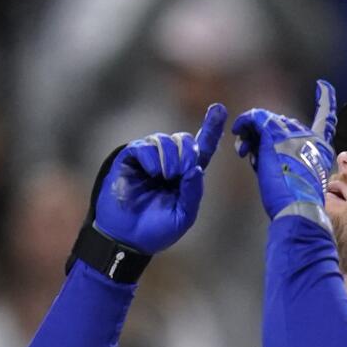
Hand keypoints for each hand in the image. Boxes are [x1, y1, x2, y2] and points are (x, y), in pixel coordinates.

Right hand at [94, 103, 227, 253]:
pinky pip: (145, 146)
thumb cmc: (155, 230)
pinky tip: (152, 172)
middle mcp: (168, 163)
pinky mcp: (130, 158)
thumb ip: (193, 192)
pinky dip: (152, 158)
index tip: (219, 108)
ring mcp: (149, 159)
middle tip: (183, 172)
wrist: (126, 238)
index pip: (201, 148)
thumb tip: (197, 166)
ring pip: (165, 140)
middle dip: (188, 152)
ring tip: (166, 176)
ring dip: (171, 157)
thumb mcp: (183, 216)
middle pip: (185, 140)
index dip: (211, 128)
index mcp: (185, 176)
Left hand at [232, 80, 337, 218]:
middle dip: (264, 135)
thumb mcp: (294, 177)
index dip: (326, 101)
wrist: (298, 208)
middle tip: (248, 152)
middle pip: (282, 123)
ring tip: (243, 151)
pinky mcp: (275, 135)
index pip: (326, 119)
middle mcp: (310, 137)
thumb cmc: (294, 202)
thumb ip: (282, 158)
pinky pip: (255, 118)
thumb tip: (255, 146)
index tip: (323, 85)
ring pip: (267, 120)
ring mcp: (293, 133)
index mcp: (320, 148)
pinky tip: (237, 132)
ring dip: (251, 133)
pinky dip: (244, 123)